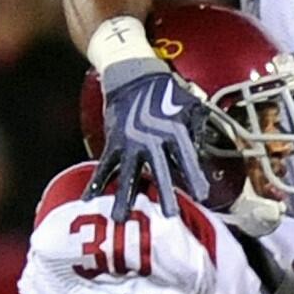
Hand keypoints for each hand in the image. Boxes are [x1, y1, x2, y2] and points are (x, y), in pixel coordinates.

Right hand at [85, 57, 210, 221]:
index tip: (202, 195)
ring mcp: (129, 143)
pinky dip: (96, 182)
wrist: (132, 75)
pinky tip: (89, 199)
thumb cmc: (166, 93)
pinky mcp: (113, 143)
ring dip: (124, 197)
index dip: (194, 176)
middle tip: (169, 215)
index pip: (186, 157)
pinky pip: (104, 166)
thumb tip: (204, 150)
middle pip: (158, 170)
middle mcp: (151, 139)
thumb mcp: (189, 106)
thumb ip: (198, 128)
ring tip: (120, 218)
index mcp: (173, 131)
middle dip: (164, 193)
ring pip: (127, 174)